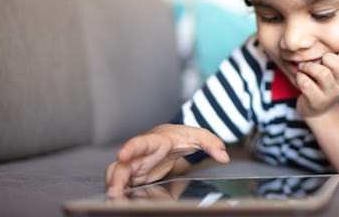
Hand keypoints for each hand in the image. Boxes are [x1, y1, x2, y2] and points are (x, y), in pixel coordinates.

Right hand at [104, 124, 228, 192]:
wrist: (171, 140)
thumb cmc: (180, 136)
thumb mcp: (198, 136)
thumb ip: (212, 143)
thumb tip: (224, 156)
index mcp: (155, 141)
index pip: (141, 143)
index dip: (131, 148)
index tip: (122, 154)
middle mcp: (141, 154)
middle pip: (123, 164)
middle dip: (117, 177)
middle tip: (115, 190)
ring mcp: (136, 166)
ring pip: (117, 175)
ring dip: (115, 186)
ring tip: (114, 199)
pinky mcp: (135, 177)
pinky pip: (123, 185)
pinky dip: (119, 192)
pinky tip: (118, 201)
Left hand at [295, 52, 338, 117]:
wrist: (318, 111)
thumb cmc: (325, 85)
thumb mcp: (335, 73)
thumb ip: (334, 59)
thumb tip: (319, 39)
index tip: (331, 58)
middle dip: (326, 58)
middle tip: (317, 61)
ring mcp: (330, 95)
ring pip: (323, 74)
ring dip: (309, 67)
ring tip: (304, 68)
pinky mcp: (316, 101)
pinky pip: (307, 84)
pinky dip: (300, 77)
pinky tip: (300, 78)